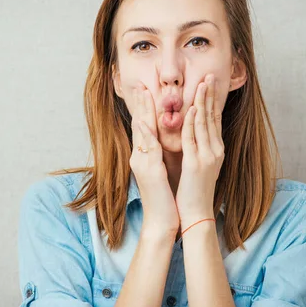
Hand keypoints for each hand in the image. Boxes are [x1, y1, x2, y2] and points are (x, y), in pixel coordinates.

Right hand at [129, 82, 179, 237]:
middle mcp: (140, 157)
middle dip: (141, 105)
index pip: (144, 128)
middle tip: (141, 85)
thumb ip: (160, 156)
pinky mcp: (148, 171)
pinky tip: (147, 120)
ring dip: (142, 112)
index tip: (146, 92)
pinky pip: (147, 148)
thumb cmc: (166, 197)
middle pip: (139, 125)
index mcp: (144, 157)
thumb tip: (162, 143)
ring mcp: (142, 163)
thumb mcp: (162, 172)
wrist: (161, 220)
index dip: (144, 110)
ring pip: (141, 132)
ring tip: (143, 94)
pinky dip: (147, 132)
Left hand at [175, 74, 224, 226]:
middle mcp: (215, 150)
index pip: (215, 119)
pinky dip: (194, 122)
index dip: (212, 100)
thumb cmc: (194, 190)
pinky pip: (194, 138)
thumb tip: (198, 132)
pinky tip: (193, 108)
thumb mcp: (200, 164)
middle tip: (209, 75)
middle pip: (212, 117)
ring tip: (202, 83)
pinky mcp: (196, 164)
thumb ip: (200, 147)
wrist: (196, 213)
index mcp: (215, 149)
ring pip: (205, 123)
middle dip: (210, 95)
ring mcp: (207, 156)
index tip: (210, 83)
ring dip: (203, 102)